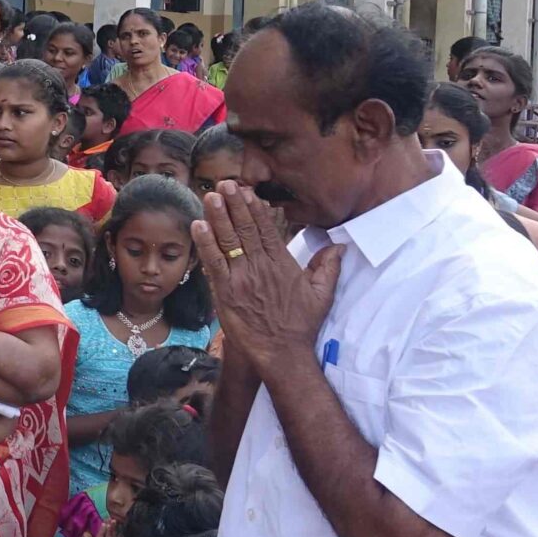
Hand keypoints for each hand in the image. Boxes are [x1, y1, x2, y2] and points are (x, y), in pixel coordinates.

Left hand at [191, 186, 339, 376]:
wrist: (282, 352)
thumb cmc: (300, 324)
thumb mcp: (322, 294)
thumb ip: (328, 266)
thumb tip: (339, 245)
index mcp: (282, 264)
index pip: (266, 230)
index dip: (255, 208)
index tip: (247, 190)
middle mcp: (261, 267)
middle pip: (245, 229)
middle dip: (235, 204)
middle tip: (225, 184)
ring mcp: (241, 279)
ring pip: (227, 242)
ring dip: (217, 217)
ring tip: (209, 196)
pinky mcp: (225, 293)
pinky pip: (213, 264)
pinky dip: (205, 244)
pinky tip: (198, 226)